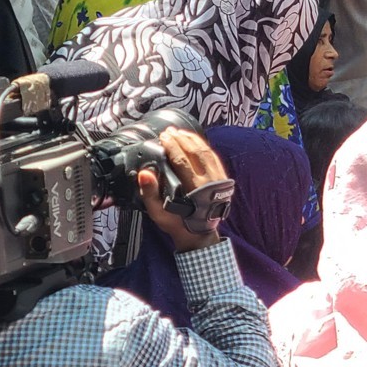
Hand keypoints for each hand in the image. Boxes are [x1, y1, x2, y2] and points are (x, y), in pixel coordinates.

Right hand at [138, 128, 227, 253]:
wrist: (199, 234)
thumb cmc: (178, 223)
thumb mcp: (159, 212)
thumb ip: (149, 193)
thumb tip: (144, 173)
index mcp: (194, 189)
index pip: (182, 160)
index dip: (172, 146)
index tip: (163, 137)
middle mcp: (209, 181)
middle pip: (195, 152)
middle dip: (181, 139)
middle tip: (169, 131)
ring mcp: (218, 179)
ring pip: (207, 152)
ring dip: (193, 140)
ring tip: (180, 132)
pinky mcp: (223, 178)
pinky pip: (214, 157)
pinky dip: (204, 146)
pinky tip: (195, 141)